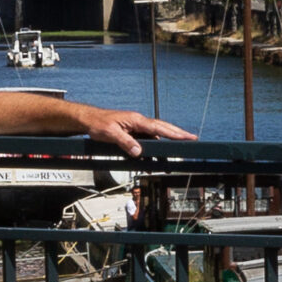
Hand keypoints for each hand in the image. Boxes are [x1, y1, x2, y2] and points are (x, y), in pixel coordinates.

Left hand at [74, 107, 193, 158]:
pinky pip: (146, 142)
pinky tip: (154, 161)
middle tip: (193, 139)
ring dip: (166, 145)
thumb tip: (139, 152)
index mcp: (136, 120)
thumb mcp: (110, 134)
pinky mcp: (132, 134)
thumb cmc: (98, 124)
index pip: (159, 128)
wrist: (88, 120)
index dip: (174, 133)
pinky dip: (152, 150)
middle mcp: (139, 123)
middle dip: (178, 134)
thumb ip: (125, 142)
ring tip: (176, 154)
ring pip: (155, 136)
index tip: (187, 136)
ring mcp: (136, 128)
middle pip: (162, 129)